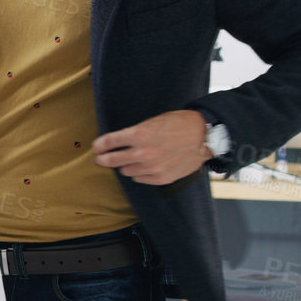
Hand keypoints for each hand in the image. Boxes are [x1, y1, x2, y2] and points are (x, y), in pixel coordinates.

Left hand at [91, 109, 207, 184]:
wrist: (204, 137)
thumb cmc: (178, 125)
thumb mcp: (152, 122)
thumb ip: (133, 134)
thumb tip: (116, 143)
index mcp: (139, 135)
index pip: (108, 142)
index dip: (98, 146)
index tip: (96, 148)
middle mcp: (143, 153)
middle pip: (111, 160)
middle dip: (102, 159)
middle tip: (100, 159)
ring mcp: (151, 168)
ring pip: (125, 171)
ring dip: (126, 165)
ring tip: (134, 159)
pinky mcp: (160, 178)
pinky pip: (139, 178)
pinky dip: (139, 173)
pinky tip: (146, 166)